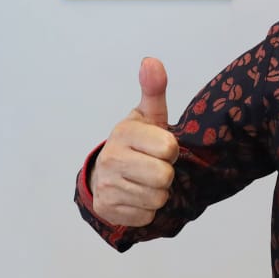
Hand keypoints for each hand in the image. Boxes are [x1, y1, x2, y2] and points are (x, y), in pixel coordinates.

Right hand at [91, 57, 179, 226]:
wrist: (106, 174)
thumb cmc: (137, 143)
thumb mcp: (148, 116)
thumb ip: (154, 90)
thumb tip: (151, 61)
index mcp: (124, 133)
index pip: (169, 148)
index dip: (171, 151)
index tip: (161, 148)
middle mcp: (111, 159)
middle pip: (164, 177)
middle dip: (166, 174)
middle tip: (155, 166)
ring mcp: (108, 186)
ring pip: (157, 198)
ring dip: (158, 193)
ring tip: (146, 180)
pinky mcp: (110, 209)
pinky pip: (147, 216)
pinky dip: (147, 209)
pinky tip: (137, 195)